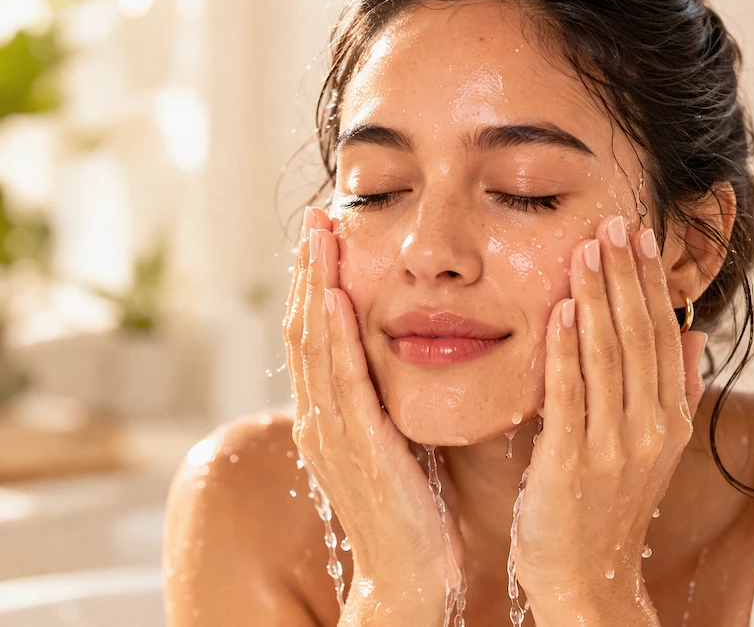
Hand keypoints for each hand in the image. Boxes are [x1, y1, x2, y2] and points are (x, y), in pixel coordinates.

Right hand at [283, 206, 464, 617]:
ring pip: (315, 346)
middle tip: (316, 219)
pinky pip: (343, 382)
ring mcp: (331, 434)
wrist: (410, 573)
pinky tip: (337, 299)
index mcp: (327, 418)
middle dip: (309, 272)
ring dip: (317, 287)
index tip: (326, 240)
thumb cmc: (409, 509)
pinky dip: (336, 337)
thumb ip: (383, 402)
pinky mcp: (358, 447)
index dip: (317, 286)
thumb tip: (398, 358)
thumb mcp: (390, 443)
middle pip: (305, 331)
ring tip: (321, 237)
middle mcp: (319, 420)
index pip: (314, 338)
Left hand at [511, 214, 708, 622]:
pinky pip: (570, 395)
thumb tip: (692, 332)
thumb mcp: (655, 447)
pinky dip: (567, 350)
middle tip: (615, 222)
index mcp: (669, 419)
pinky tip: (562, 310)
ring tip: (588, 248)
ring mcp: (613, 447)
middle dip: (626, 276)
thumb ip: (674, 388)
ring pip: (608, 356)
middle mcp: (649, 428)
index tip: (641, 235)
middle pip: (639, 336)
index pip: (661, 335)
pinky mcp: (572, 463)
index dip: (651, 282)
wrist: (588, 580)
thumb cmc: (611, 508)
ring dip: (598, 298)